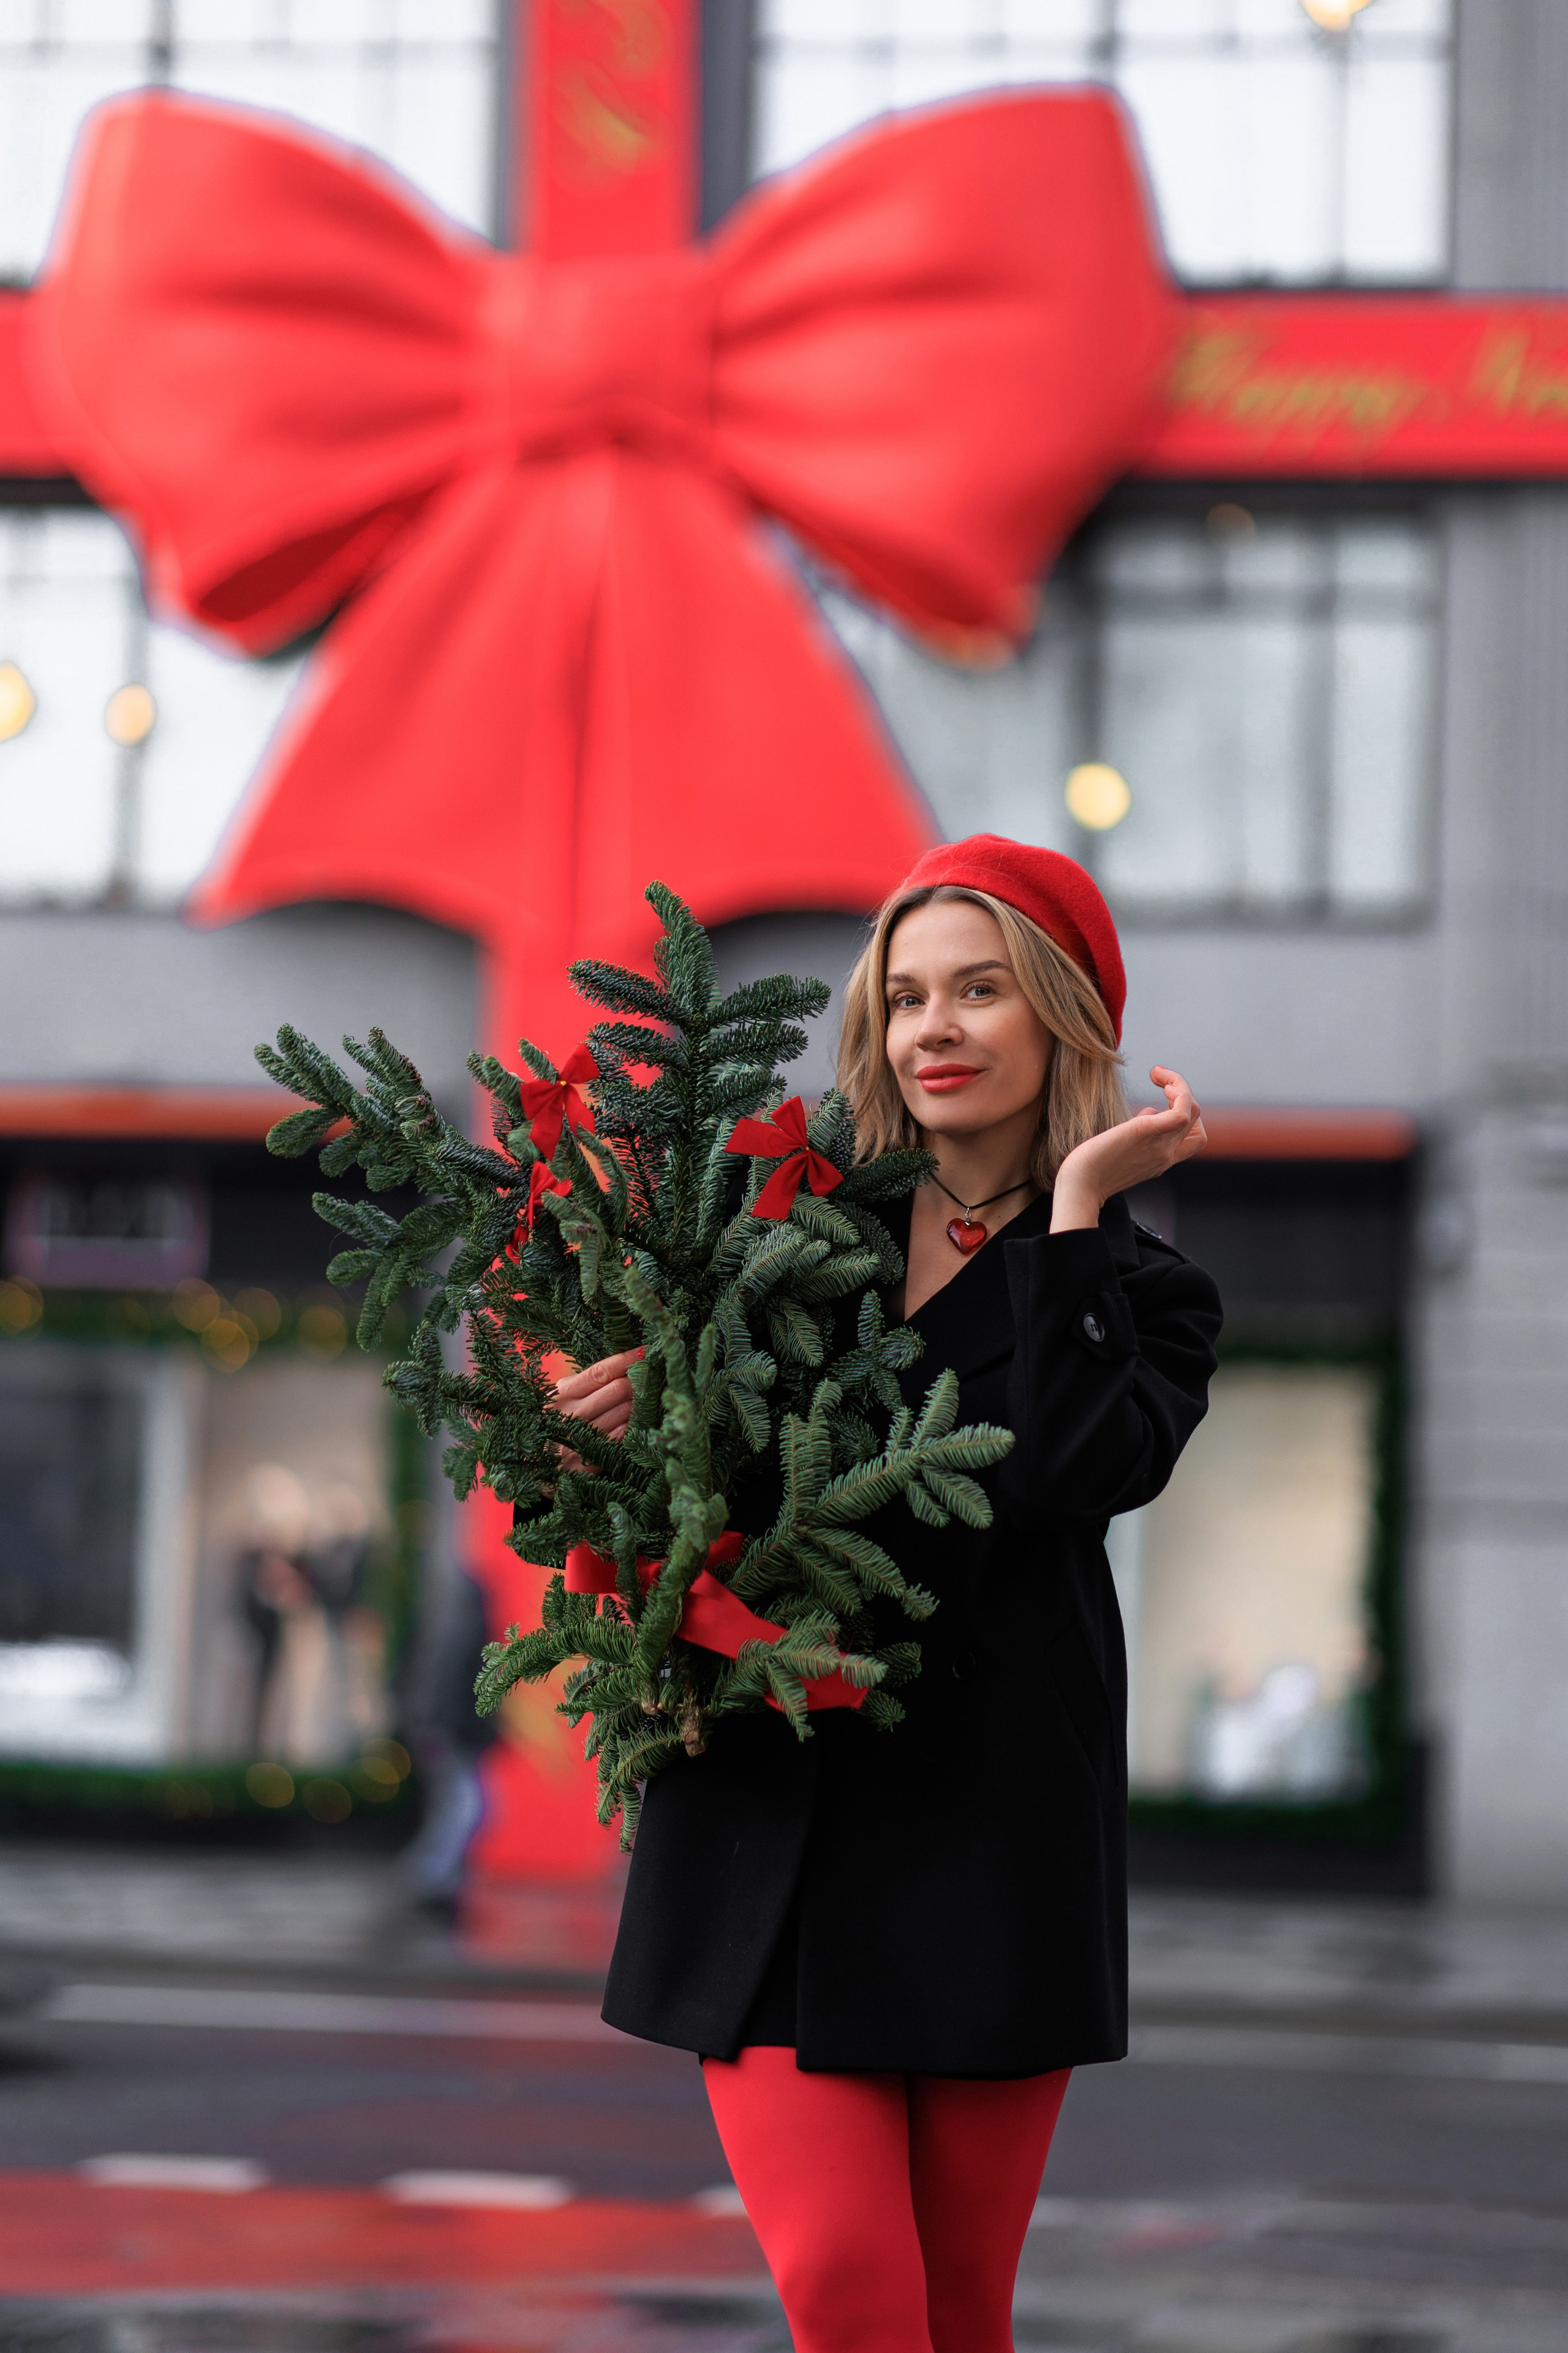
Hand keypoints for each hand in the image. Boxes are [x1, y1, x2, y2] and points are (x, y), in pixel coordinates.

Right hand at [550, 1348, 641, 1472]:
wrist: (538, 1463)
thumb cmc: (560, 1421)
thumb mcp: (567, 1396)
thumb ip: (592, 1382)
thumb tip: (629, 1362)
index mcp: (563, 1392)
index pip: (601, 1371)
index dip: (627, 1360)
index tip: (647, 1351)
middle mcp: (568, 1413)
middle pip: (618, 1389)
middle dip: (640, 1382)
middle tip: (652, 1380)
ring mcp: (576, 1438)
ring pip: (624, 1414)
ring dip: (641, 1406)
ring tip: (648, 1401)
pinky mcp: (584, 1462)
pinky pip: (620, 1440)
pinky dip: (631, 1430)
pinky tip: (635, 1425)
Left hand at [1050, 1067, 1205, 1233]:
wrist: (1079, 1186)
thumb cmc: (1091, 1168)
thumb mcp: (1122, 1149)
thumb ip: (1140, 1134)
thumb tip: (1149, 1112)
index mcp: (1161, 1159)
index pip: (1192, 1136)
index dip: (1183, 1111)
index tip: (1161, 1094)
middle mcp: (1166, 1154)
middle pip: (1196, 1121)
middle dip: (1184, 1093)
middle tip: (1159, 1078)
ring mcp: (1161, 1146)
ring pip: (1193, 1111)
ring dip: (1180, 1085)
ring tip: (1158, 1074)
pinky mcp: (1148, 1132)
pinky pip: (1182, 1112)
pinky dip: (1179, 1092)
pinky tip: (1160, 1081)